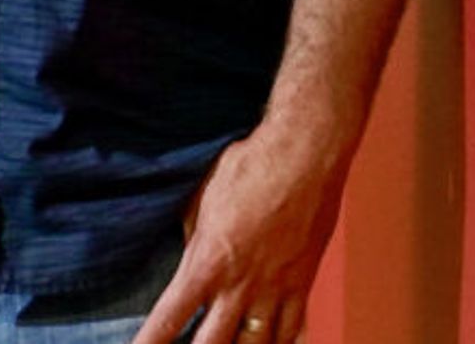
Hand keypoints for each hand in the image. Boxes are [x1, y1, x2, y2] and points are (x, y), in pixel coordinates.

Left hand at [129, 115, 350, 343]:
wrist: (306, 150)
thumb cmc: (251, 166)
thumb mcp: (203, 200)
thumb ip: (194, 239)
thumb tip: (190, 257)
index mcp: (206, 263)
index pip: (168, 320)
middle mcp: (239, 284)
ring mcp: (275, 286)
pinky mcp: (303, 280)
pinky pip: (293, 329)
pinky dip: (281, 343)